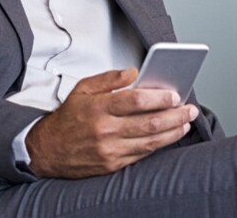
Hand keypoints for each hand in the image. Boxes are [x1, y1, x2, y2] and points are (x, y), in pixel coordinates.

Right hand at [24, 68, 197, 178]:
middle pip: (150, 122)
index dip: (160, 97)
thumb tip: (134, 72)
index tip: (175, 94)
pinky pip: (142, 154)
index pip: (136, 100)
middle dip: (175, 115)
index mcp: (98, 107)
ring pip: (151, 141)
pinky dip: (158, 145)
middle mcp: (105, 129)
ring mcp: (110, 149)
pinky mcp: (113, 164)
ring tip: (185, 123)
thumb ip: (109, 79)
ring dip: (173, 132)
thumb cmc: (67, 119)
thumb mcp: (82, 89)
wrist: (47, 150)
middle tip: (190, 109)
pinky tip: (168, 137)